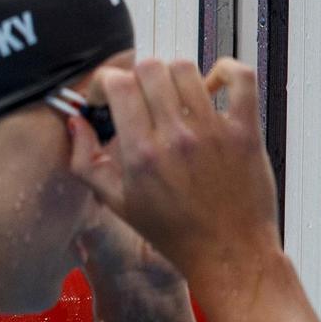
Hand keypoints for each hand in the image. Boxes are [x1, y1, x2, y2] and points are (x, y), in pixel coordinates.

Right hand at [79, 58, 279, 286]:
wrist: (227, 253)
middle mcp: (175, 136)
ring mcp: (213, 131)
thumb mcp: (116, 201)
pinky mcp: (245, 131)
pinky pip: (240, 78)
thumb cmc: (171, 230)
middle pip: (149, 68)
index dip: (106, 81)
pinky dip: (226, 71)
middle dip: (137, 76)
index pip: (118, 84)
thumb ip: (85, 160)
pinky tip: (212, 86)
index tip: (107, 95)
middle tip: (140, 96)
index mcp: (140, 153)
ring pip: (186, 68)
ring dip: (172, 74)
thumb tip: (75, 122)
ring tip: (172, 96)